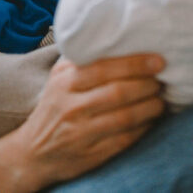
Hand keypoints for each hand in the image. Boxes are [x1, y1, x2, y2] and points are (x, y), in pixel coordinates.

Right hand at [6, 53, 164, 188]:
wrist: (32, 153)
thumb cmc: (54, 107)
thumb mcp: (58, 78)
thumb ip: (81, 59)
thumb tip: (117, 36)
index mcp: (64, 82)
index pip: (104, 68)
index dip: (135, 64)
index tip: (158, 61)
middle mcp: (71, 106)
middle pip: (118, 92)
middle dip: (147, 85)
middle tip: (161, 81)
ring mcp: (80, 133)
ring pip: (125, 118)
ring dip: (150, 108)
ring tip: (160, 100)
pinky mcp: (91, 155)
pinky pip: (124, 140)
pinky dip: (143, 129)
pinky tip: (151, 120)